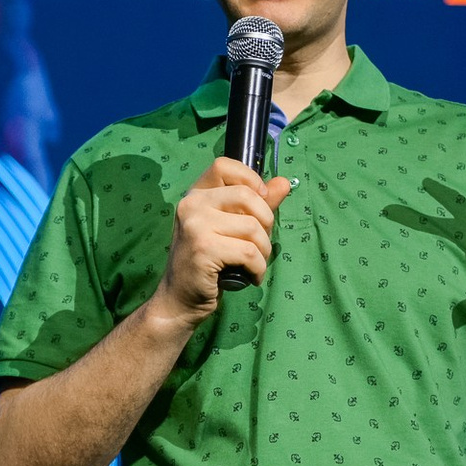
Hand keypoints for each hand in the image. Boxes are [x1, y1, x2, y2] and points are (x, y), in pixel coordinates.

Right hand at [152, 157, 292, 326]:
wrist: (180, 300)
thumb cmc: (209, 264)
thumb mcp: (232, 229)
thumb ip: (258, 205)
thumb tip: (285, 182)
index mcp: (196, 195)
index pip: (224, 165)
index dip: (250, 179)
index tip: (260, 204)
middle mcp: (191, 204)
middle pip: (247, 195)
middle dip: (266, 222)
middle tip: (259, 244)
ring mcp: (194, 225)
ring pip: (252, 227)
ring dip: (263, 250)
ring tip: (254, 264)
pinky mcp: (203, 248)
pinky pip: (249, 252)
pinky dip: (258, 268)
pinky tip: (250, 277)